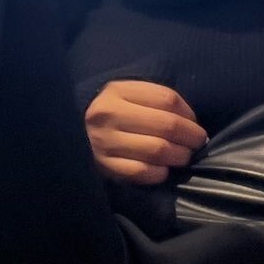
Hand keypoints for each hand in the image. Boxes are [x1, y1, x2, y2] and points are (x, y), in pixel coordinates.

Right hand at [84, 80, 207, 186]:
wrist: (66, 134)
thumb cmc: (108, 114)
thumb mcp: (125, 95)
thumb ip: (154, 101)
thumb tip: (191, 122)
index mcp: (117, 91)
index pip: (167, 99)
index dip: (189, 113)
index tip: (194, 123)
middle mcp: (109, 115)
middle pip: (167, 125)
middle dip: (191, 137)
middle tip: (196, 143)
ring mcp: (105, 142)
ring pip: (158, 150)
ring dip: (180, 156)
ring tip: (182, 156)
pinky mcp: (104, 166)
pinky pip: (142, 172)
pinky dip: (160, 173)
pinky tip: (163, 170)